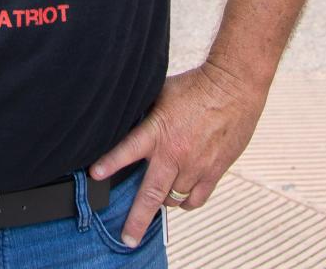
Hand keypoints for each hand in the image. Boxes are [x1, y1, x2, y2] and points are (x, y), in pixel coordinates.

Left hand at [91, 62, 267, 247]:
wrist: (231, 88)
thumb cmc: (195, 86)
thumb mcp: (160, 95)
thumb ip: (146, 115)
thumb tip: (129, 122)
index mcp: (158, 131)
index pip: (127, 150)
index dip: (109, 164)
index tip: (94, 176)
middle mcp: (175, 153)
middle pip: (152, 194)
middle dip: (137, 219)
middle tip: (127, 239)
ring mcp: (196, 166)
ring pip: (174, 198)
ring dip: (164, 201)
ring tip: (157, 200)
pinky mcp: (215, 171)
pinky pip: (196, 198)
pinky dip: (186, 201)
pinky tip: (181, 196)